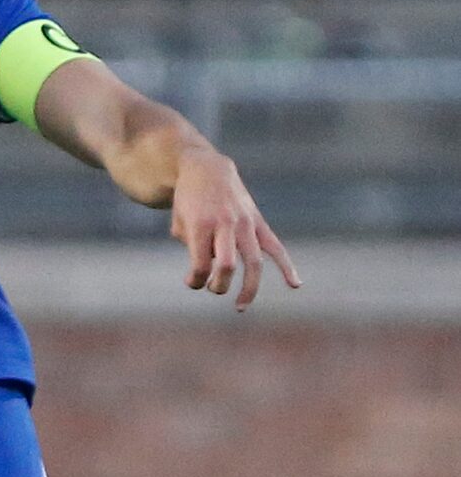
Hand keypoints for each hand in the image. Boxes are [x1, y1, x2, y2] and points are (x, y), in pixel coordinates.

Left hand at [170, 148, 300, 311]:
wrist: (206, 168)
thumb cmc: (188, 201)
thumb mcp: (180, 222)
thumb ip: (192, 247)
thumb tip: (211, 269)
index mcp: (202, 225)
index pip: (200, 265)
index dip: (195, 280)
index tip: (192, 281)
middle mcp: (226, 224)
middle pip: (228, 265)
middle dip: (219, 285)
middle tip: (214, 289)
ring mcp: (245, 223)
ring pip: (253, 261)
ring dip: (249, 288)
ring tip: (240, 307)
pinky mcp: (258, 222)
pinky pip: (275, 247)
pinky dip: (286, 266)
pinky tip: (295, 284)